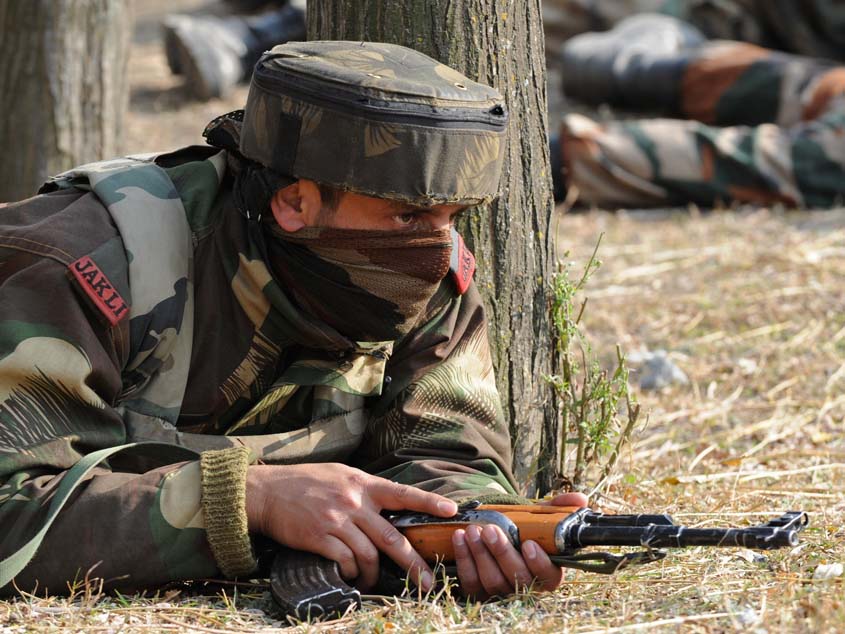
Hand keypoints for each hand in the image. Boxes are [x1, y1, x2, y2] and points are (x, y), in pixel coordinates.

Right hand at [245, 463, 456, 590]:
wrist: (268, 491)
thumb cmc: (306, 482)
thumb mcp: (341, 475)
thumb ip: (366, 489)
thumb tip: (391, 505)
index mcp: (363, 484)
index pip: (403, 493)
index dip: (429, 503)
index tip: (452, 512)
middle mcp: (354, 502)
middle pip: (391, 537)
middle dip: (413, 563)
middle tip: (428, 582)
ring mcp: (337, 520)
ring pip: (369, 555)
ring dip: (374, 574)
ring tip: (374, 581)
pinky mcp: (320, 537)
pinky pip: (346, 562)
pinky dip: (353, 573)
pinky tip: (351, 574)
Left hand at [451, 492, 588, 598]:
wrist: (495, 534)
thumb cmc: (523, 530)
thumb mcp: (540, 517)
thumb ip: (559, 509)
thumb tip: (579, 499)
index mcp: (546, 572)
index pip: (549, 577)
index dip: (540, 564)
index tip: (529, 544)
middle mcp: (525, 586)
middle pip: (517, 578)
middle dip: (502, 553)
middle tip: (491, 529)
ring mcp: (501, 591)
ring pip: (492, 581)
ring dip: (480, 554)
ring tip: (472, 530)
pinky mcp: (478, 591)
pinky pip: (470, 581)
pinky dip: (464, 559)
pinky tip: (459, 538)